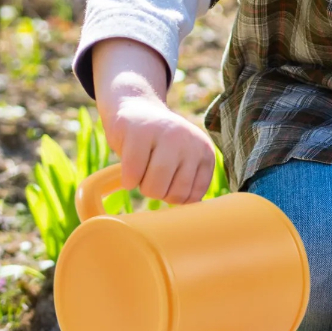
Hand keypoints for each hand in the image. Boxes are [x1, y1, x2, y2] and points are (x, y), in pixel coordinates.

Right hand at [102, 90, 216, 205]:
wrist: (135, 108)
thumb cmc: (159, 145)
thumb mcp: (183, 160)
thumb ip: (189, 184)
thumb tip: (188, 222)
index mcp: (204, 152)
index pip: (194, 197)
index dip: (175, 198)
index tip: (168, 183)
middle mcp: (190, 141)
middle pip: (173, 194)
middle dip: (158, 193)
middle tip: (151, 175)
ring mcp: (166, 134)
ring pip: (153, 187)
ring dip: (141, 186)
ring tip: (142, 169)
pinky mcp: (139, 132)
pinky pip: (132, 174)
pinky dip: (127, 179)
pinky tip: (128, 167)